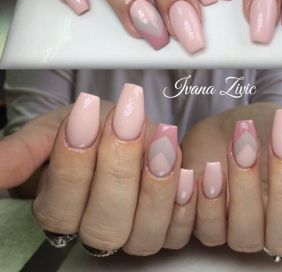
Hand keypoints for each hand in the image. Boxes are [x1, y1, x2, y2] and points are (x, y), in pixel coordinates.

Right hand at [0, 85, 196, 254]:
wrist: (130, 123)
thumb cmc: (91, 125)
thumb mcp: (55, 127)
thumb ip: (24, 150)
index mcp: (62, 208)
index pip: (61, 205)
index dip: (73, 163)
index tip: (85, 113)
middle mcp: (97, 226)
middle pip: (104, 224)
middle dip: (116, 168)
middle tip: (125, 121)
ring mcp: (134, 229)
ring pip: (143, 234)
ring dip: (154, 186)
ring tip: (161, 138)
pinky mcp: (167, 223)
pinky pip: (178, 229)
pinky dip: (184, 201)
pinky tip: (191, 171)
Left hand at [182, 103, 281, 255]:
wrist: (229, 123)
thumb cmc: (271, 130)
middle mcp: (279, 230)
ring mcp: (242, 231)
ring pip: (246, 234)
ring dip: (243, 186)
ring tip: (241, 142)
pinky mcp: (208, 223)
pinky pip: (206, 229)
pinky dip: (204, 199)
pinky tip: (204, 169)